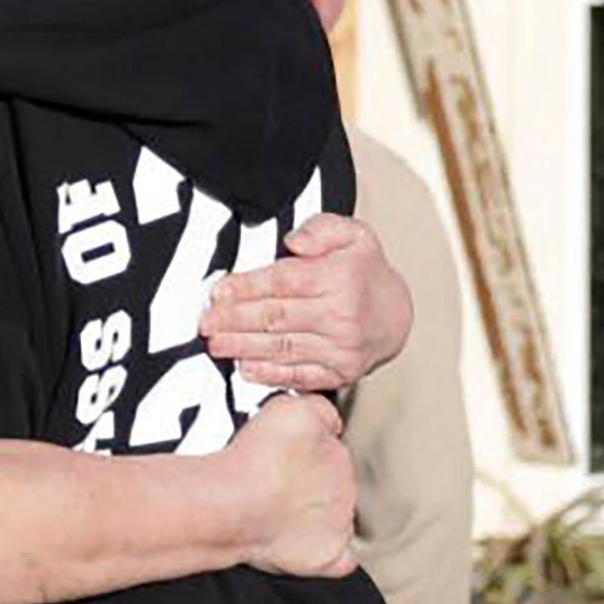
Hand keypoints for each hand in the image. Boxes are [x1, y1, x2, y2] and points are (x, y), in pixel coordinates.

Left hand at [192, 206, 413, 389]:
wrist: (396, 315)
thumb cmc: (365, 273)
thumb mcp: (353, 234)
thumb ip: (321, 229)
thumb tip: (295, 241)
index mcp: (339, 279)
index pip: (283, 282)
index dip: (246, 287)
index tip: (219, 291)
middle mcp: (341, 316)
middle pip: (277, 317)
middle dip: (235, 320)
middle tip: (207, 322)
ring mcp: (341, 348)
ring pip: (282, 347)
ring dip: (243, 347)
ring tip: (216, 344)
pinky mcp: (339, 372)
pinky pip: (299, 375)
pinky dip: (270, 374)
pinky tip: (246, 368)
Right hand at [211, 392, 364, 577]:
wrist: (237, 504)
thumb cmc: (254, 458)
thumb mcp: (288, 406)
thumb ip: (317, 408)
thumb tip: (328, 419)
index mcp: (337, 449)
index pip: (333, 445)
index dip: (310, 449)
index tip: (288, 455)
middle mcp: (345, 484)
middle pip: (334, 482)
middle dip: (311, 485)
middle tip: (276, 487)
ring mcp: (340, 522)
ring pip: (337, 516)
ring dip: (317, 517)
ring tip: (280, 516)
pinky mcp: (329, 555)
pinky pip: (341, 559)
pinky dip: (330, 555)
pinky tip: (311, 549)